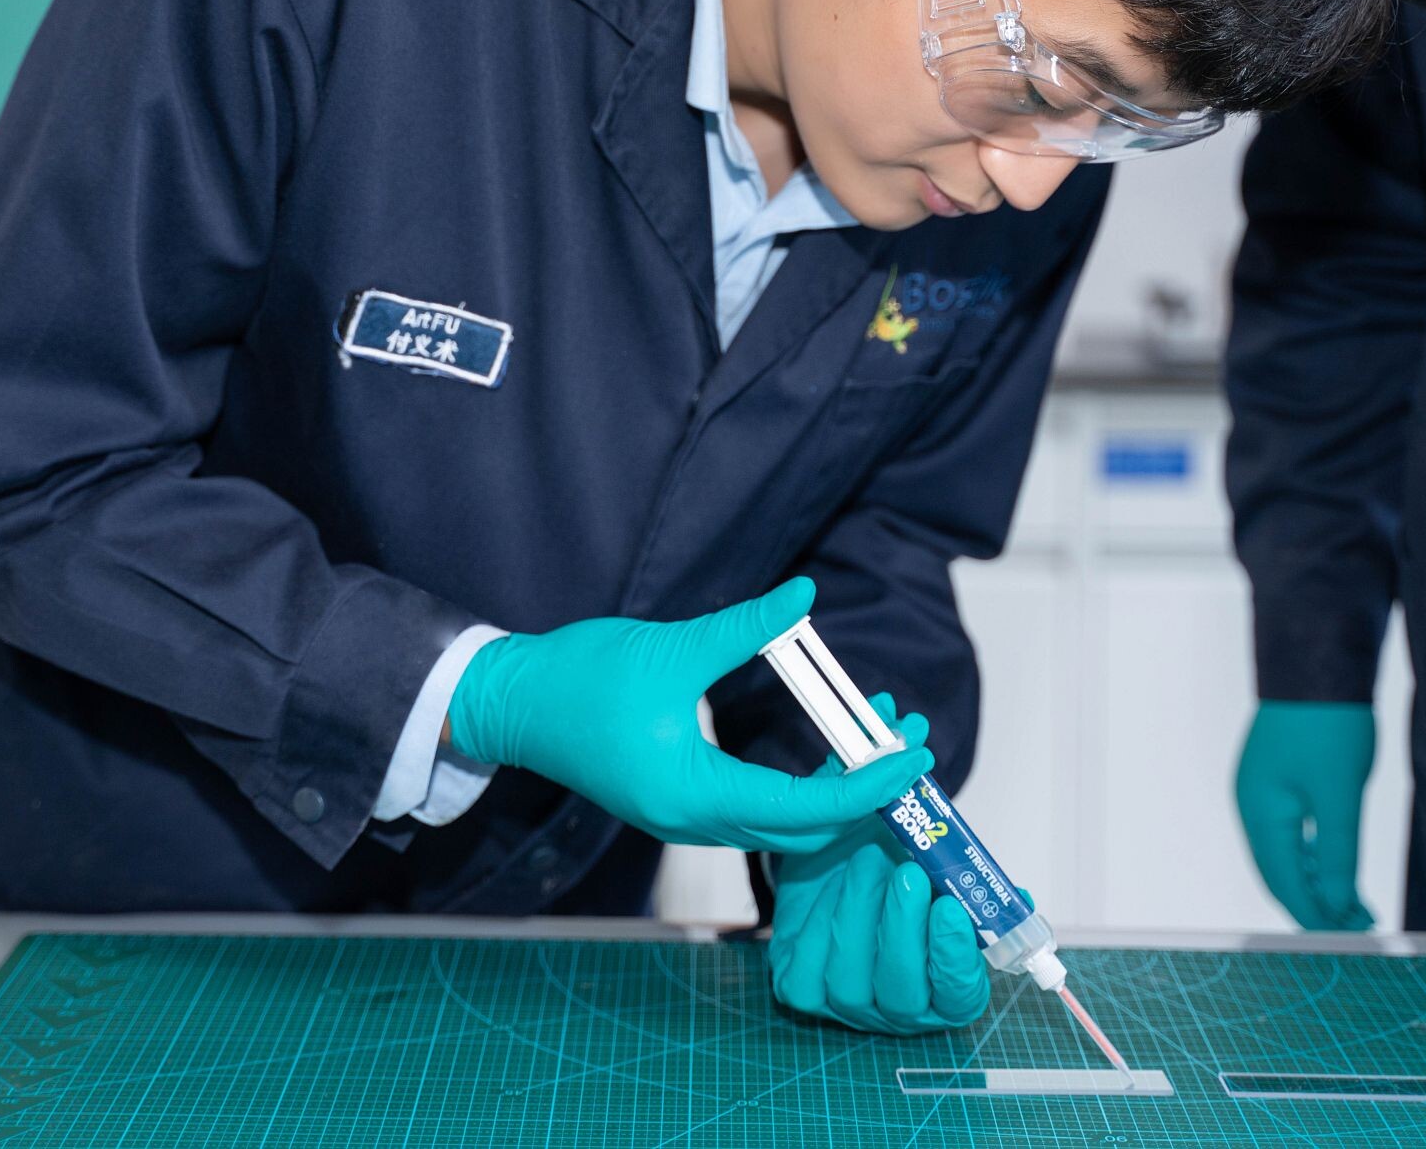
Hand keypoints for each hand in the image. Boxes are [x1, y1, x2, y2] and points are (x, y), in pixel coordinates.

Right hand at [446, 577, 932, 855]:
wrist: (512, 704)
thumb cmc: (579, 679)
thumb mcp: (670, 648)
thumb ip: (744, 629)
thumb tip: (804, 596)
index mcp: (692, 792)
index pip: (805, 808)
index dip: (868, 785)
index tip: (913, 755)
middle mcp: (693, 819)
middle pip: (806, 830)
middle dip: (867, 789)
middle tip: (911, 738)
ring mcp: (685, 817)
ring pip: (784, 824)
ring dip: (838, 787)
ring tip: (880, 733)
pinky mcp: (679, 802)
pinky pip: (759, 810)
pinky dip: (803, 786)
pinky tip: (827, 747)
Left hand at [769, 695, 991, 1033]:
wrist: (826, 860)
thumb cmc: (882, 851)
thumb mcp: (910, 837)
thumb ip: (921, 803)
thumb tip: (919, 745)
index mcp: (947, 982)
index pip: (961, 992)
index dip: (957, 957)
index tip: (950, 906)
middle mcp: (901, 1003)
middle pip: (903, 991)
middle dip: (902, 926)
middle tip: (904, 869)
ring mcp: (848, 1002)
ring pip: (852, 980)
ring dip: (858, 911)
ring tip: (860, 855)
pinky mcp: (800, 990)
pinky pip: (805, 971)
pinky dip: (817, 922)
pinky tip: (825, 886)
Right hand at [1234, 699, 1375, 930]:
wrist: (1318, 659)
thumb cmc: (1328, 724)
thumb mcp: (1341, 794)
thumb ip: (1339, 854)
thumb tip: (1340, 906)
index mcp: (1260, 813)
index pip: (1284, 884)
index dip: (1317, 917)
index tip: (1352, 939)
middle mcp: (1252, 808)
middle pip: (1279, 876)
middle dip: (1318, 906)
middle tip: (1361, 927)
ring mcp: (1261, 794)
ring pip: (1286, 857)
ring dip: (1318, 884)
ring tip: (1359, 905)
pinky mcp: (1278, 782)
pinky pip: (1291, 836)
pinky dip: (1315, 858)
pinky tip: (1340, 867)